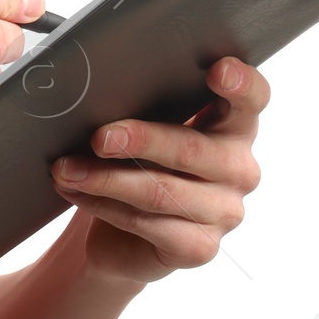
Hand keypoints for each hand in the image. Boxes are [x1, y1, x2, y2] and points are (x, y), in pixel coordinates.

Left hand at [48, 56, 267, 285]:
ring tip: (65, 167)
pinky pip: (146, 224)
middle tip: (99, 137)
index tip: (217, 70)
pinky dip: (102, 205)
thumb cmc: (139, 162)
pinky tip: (75, 191)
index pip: (253, 99)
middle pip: (191, 149)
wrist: (124, 233)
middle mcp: (239, 169)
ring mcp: (225, 212)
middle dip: (140, 140)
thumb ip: (146, 104)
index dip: (240, 83)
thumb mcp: (147, 126)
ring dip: (105, 178)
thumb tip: (101, 86)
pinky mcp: (199, 248)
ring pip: (160, 191)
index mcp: (235, 126)